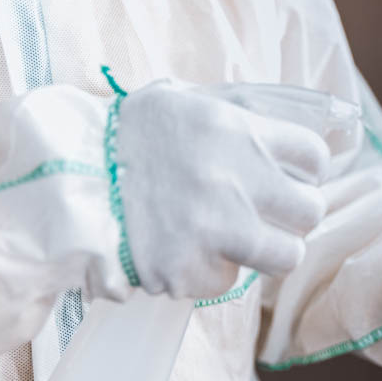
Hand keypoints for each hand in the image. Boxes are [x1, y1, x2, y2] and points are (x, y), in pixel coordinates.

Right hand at [116, 81, 329, 297]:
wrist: (66, 178)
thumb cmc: (129, 136)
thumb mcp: (185, 101)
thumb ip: (238, 113)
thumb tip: (285, 133)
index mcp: (238, 132)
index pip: (315, 157)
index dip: (308, 169)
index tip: (294, 176)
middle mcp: (235, 181)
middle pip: (311, 210)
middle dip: (295, 213)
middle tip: (271, 213)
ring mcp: (215, 230)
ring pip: (287, 255)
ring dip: (270, 250)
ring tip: (241, 239)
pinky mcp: (190, 271)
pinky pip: (230, 279)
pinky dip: (213, 269)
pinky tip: (186, 248)